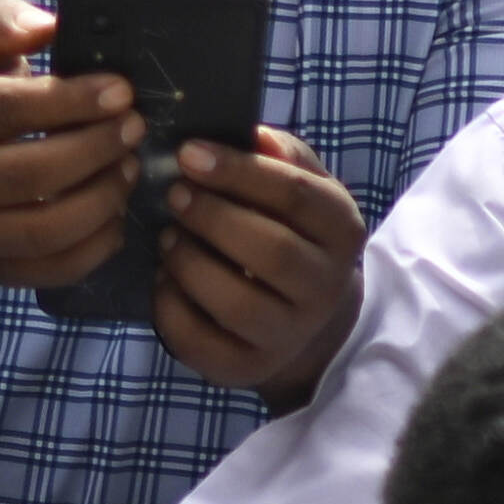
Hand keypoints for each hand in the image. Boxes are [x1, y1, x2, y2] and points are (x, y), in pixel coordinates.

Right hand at [0, 0, 142, 292]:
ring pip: (48, 228)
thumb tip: (49, 24)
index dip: (73, 99)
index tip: (122, 90)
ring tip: (130, 166)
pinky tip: (116, 214)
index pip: (10, 108)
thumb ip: (0, 25)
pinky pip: (53, 269)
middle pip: (35, 172)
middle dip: (98, 148)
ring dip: (104, 197)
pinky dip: (96, 246)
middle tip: (136, 126)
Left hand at [145, 121, 360, 394]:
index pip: (295, 195)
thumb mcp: (302, 186)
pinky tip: (162, 278)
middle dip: (212, 217)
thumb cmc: (292, 231)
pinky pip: (202, 342)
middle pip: (270, 251)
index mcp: (341, 229)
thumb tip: (252, 135)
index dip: (238, 171)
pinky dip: (170, 306)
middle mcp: (325, 287)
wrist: (308, 316)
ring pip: (236, 302)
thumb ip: (281, 156)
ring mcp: (289, 334)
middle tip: (173, 194)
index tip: (187, 153)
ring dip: (189, 262)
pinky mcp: (248, 367)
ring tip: (167, 236)